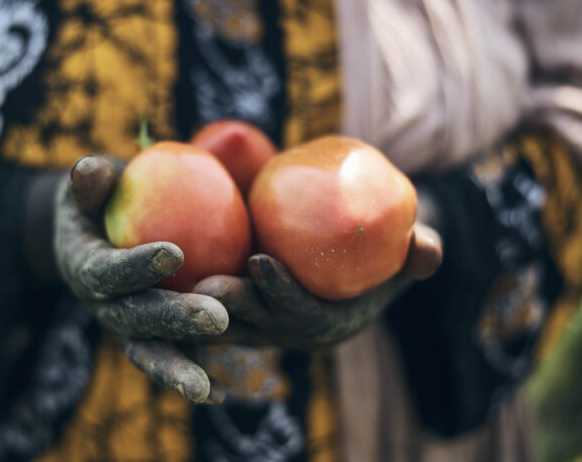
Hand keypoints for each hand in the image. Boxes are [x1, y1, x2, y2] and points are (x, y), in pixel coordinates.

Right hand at [53, 156, 227, 402]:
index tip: (175, 253)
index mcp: (86, 268)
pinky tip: (223, 395)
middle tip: (217, 317)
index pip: (108, 272)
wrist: (95, 238)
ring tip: (207, 389)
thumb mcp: (88, 187)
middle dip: (173, 320)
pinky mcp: (152, 336)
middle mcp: (105, 305)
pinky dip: (192, 377)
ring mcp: (128, 326)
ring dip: (178, 370)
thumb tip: (89, 169)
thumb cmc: (98, 203)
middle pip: (135, 319)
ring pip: (150, 351)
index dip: (136, 266)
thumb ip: (89, 182)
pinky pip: (172, 357)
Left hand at [192, 223, 441, 349]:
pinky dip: (182, 297)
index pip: (303, 315)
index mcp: (326, 323)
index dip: (283, 292)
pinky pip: (205, 309)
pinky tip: (154, 274)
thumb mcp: (406, 251)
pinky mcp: (236, 311)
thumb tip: (427, 248)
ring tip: (169, 281)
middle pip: (255, 324)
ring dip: (197, 305)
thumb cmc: (376, 253)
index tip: (262, 260)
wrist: (349, 262)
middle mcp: (286, 332)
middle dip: (231, 305)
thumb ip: (417, 252)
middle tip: (205, 281)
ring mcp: (259, 325)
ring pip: (223, 321)